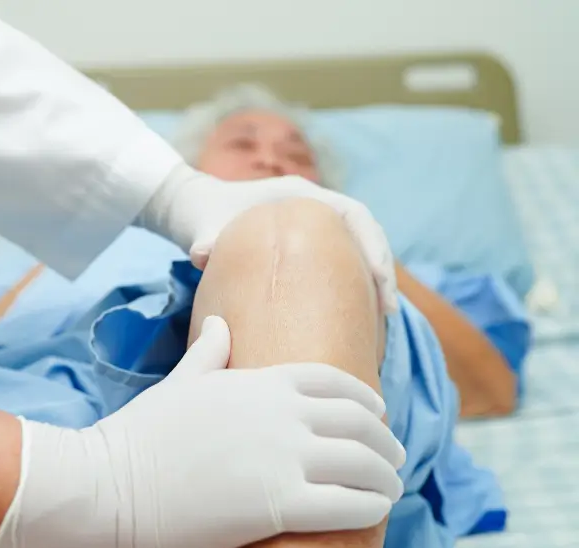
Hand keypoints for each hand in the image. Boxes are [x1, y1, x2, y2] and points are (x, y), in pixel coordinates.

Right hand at [0, 316, 404, 547]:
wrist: (107, 483)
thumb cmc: (138, 436)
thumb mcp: (179, 383)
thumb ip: (208, 353)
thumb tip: (221, 324)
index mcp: (258, 381)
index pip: (332, 381)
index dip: (364, 397)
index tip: (376, 412)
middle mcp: (279, 413)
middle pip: (358, 422)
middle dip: (383, 440)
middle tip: (392, 457)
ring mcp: (282, 457)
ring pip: (362, 464)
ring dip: (385, 477)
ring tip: (390, 488)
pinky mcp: (279, 505)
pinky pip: (348, 504)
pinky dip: (370, 507)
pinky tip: (375, 511)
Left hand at [140, 164, 397, 313]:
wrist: (192, 212)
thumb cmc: (202, 216)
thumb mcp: (201, 226)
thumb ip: (205, 238)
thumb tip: (201, 254)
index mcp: (301, 192)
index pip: (354, 214)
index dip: (372, 246)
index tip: (379, 280)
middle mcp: (313, 207)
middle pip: (364, 235)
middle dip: (380, 271)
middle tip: (386, 312)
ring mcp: (313, 228)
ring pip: (354, 253)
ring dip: (368, 284)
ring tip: (375, 323)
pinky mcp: (307, 250)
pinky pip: (338, 267)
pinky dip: (348, 290)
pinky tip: (349, 322)